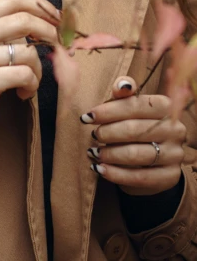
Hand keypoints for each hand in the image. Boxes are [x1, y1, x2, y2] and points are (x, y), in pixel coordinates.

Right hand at [0, 0, 60, 156]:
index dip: (40, 5)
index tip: (56, 18)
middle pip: (24, 20)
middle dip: (49, 33)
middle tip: (58, 47)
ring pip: (28, 52)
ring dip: (39, 69)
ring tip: (31, 80)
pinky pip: (25, 74)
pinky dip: (32, 85)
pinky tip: (22, 93)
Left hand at [81, 76, 186, 195]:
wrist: (153, 159)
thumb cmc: (135, 124)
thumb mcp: (129, 106)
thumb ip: (124, 93)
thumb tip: (121, 86)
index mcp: (166, 107)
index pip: (135, 106)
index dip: (108, 111)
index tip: (87, 117)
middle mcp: (175, 130)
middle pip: (134, 130)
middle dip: (108, 132)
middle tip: (93, 135)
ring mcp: (174, 154)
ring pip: (136, 154)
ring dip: (109, 154)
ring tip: (94, 152)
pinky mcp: (170, 177)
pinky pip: (139, 177)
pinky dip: (115, 173)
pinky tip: (100, 169)